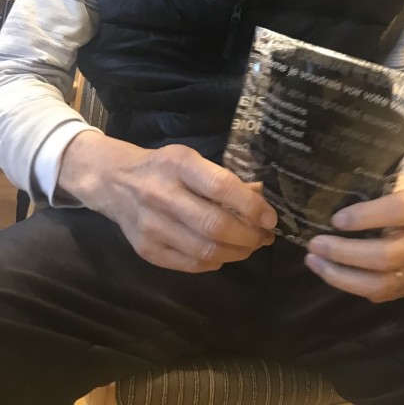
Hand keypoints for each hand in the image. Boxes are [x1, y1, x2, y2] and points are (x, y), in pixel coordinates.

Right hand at [58, 131, 277, 272]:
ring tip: (250, 247)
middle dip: (249, 236)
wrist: (113, 182)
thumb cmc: (162, 167)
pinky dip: (215, 262)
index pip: (221, 187)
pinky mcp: (146, 250)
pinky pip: (190, 264)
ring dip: (236, 253)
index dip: (251, 206)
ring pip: (205, 250)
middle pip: (215, 225)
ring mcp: (151, 226)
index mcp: (178, 164)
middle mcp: (162, 195)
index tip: (270, 218)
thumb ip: (224, 178)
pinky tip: (224, 254)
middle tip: (264, 237)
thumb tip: (261, 197)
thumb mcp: (191, 159)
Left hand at [304, 172, 403, 301]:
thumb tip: (330, 205)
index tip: (335, 220)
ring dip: (342, 276)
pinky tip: (333, 273)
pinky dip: (353, 285)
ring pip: (383, 283)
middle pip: (387, 255)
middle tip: (315, 245)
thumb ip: (372, 190)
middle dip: (344, 253)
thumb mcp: (397, 178)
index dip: (364, 217)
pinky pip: (383, 294)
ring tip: (315, 262)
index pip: (398, 211)